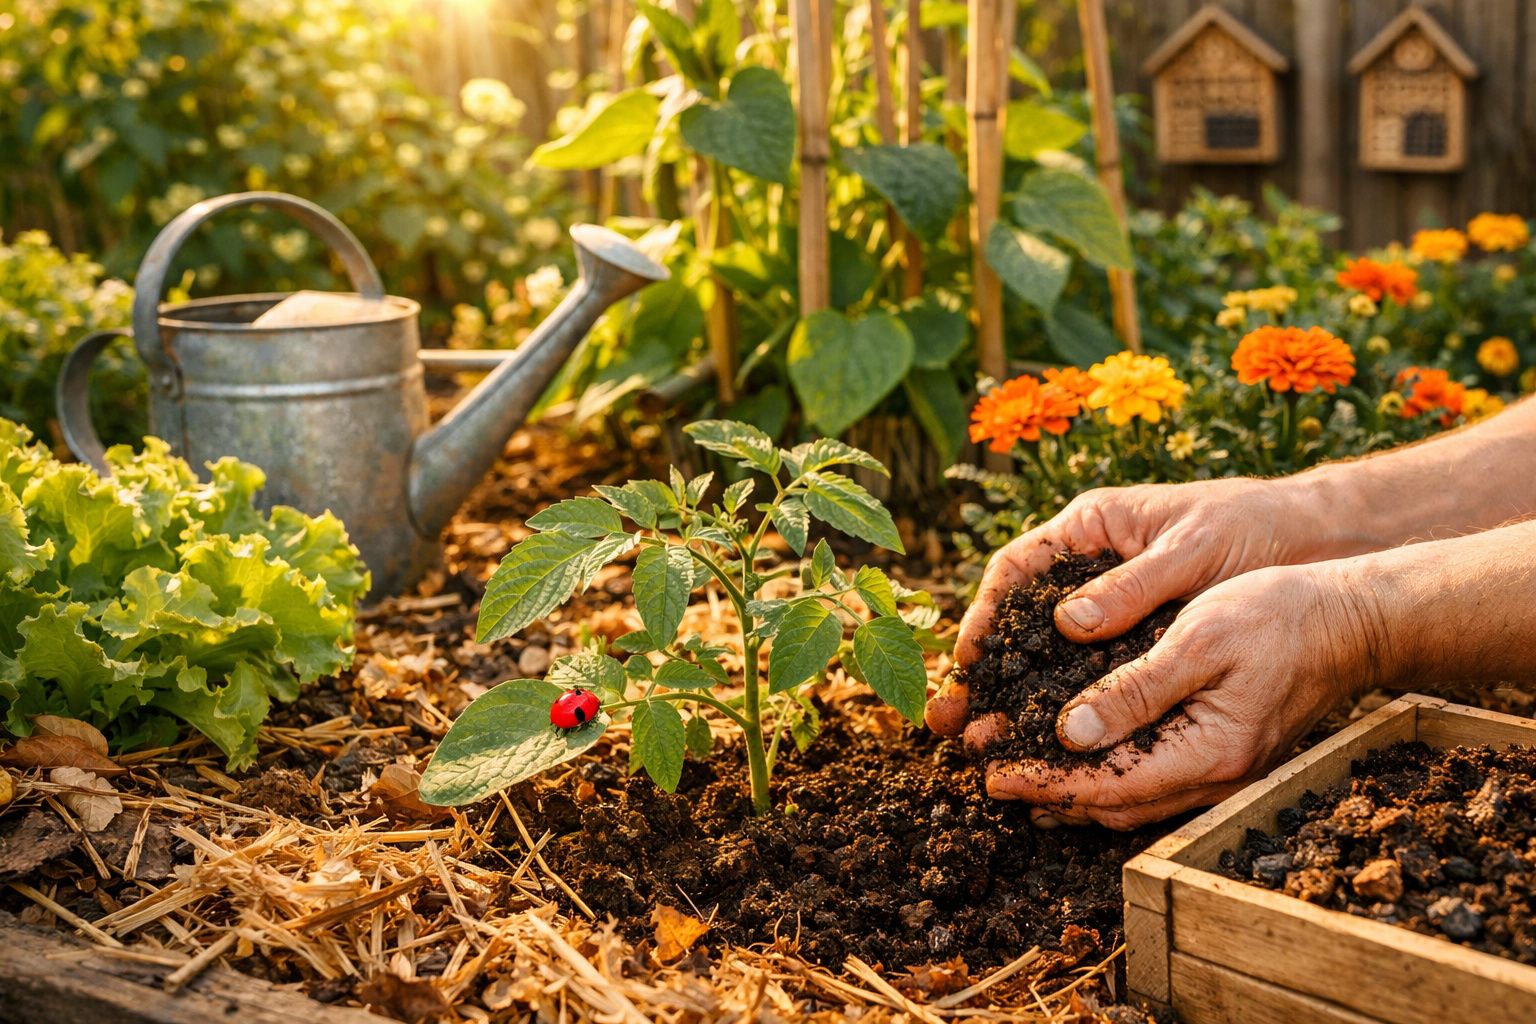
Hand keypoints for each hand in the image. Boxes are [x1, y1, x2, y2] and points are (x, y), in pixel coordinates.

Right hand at [926, 478, 1327, 744]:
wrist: (1316, 540)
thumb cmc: (1253, 528)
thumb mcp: (1192, 550)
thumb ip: (1132, 586)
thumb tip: (1066, 626)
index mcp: (1090, 526)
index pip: (1014, 570)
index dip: (981, 615)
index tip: (965, 661)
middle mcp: (1091, 567)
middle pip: (1019, 620)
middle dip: (985, 672)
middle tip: (950, 721)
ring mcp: (1114, 605)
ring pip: (1049, 654)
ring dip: (1017, 697)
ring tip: (984, 744)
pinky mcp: (1140, 638)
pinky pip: (1092, 674)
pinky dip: (1068, 707)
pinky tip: (1052, 745)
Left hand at [984, 562, 1380, 827]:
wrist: (1355, 619)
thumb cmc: (1279, 614)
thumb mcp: (1199, 638)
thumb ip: (1135, 691)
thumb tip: (1068, 734)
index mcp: (1209, 754)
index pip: (1105, 786)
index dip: (1042, 781)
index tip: (989, 771)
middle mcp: (1216, 779)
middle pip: (1111, 805)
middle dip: (1044, 789)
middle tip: (983, 767)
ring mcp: (1223, 774)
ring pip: (1129, 801)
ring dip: (1069, 787)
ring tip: (1014, 768)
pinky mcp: (1223, 756)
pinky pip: (1151, 782)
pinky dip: (1103, 775)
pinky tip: (1072, 756)